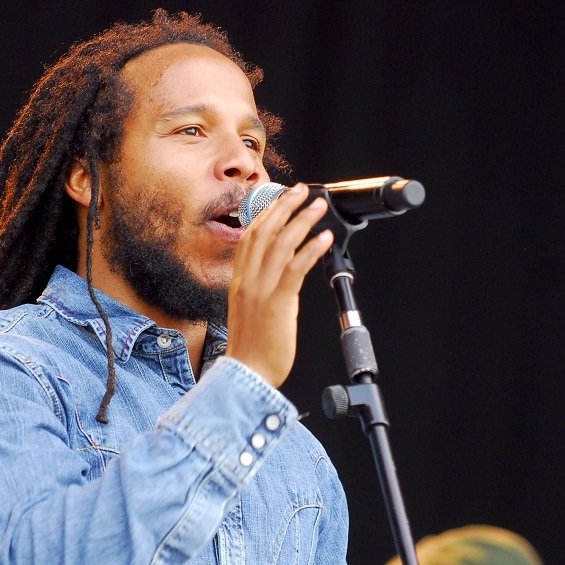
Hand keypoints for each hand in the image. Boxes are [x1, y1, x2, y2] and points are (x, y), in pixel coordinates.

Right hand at [226, 184, 333, 386]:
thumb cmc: (251, 349)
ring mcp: (261, 290)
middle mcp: (248, 281)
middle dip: (284, 206)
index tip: (281, 199)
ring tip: (319, 206)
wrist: (246, 374)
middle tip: (302, 190)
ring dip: (302, 220)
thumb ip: (261, 288)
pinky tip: (324, 238)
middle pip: (264, 232)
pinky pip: (295, 268)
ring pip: (281, 244)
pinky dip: (311, 249)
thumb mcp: (250, 311)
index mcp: (240, 282)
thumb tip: (281, 271)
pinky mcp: (277, 302)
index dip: (266, 214)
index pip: (250, 237)